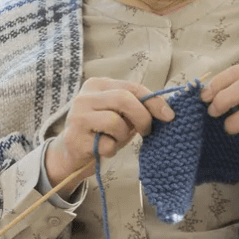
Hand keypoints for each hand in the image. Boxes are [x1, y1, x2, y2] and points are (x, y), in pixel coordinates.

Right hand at [44, 77, 174, 187]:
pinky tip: (103, 149)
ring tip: (115, 140)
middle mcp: (84, 97)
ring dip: (123, 136)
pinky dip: (111, 149)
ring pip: (115, 121)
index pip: (132, 87)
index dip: (153, 101)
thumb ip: (137, 107)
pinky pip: (106, 143)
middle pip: (123, 99)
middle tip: (147, 131)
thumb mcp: (120, 115)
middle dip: (142, 117)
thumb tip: (166, 111)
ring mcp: (77, 117)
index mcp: (97, 85)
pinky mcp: (75, 138)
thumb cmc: (101, 131)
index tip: (169, 115)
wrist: (70, 153)